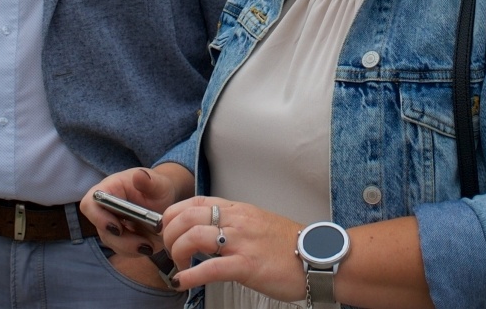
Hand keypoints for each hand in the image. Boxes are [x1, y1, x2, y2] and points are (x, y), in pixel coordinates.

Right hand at [81, 164, 188, 257]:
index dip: (98, 218)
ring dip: (130, 248)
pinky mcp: (121, 239)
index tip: (118, 228)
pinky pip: (122, 250)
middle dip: (122, 241)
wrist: (164, 200)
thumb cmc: (157, 187)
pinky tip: (150, 246)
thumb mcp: (158, 183)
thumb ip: (149, 180)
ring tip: (150, 246)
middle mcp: (106, 209)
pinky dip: (135, 251)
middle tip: (144, 244)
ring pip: (112, 243)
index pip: (90, 204)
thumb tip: (139, 175)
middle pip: (102, 230)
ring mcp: (111, 225)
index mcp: (109, 190)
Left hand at [160, 196, 306, 299]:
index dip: (173, 215)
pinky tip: (182, 282)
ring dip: (176, 253)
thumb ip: (233, 223)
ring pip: (194, 237)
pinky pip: (210, 268)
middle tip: (169, 251)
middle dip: (169, 235)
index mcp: (239, 210)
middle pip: (188, 217)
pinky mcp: (248, 265)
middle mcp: (238, 221)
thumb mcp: (257, 223)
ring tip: (177, 267)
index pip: (195, 202)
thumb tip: (208, 231)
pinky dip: (190, 275)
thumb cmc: (289, 246)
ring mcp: (242, 242)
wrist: (318, 257)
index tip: (168, 230)